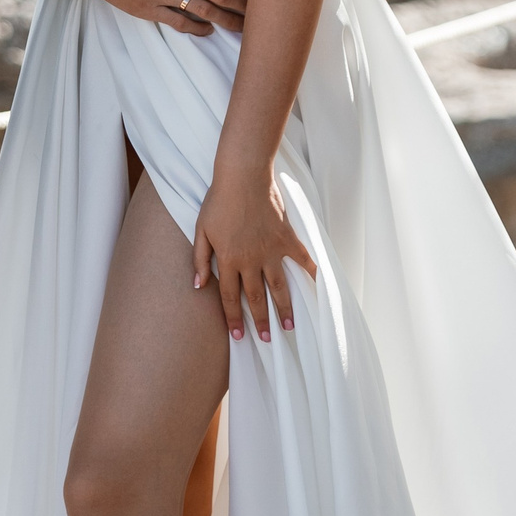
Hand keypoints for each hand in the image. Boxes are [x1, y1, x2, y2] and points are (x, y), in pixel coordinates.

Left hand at [191, 165, 316, 341]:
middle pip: (256, 297)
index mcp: (229, 260)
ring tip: (289, 326)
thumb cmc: (218, 201)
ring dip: (284, 308)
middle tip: (267, 339)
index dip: (234, 319)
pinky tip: (316, 285)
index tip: (239, 336)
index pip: (231, 298)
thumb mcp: (201, 231)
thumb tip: (198, 286)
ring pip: (279, 286)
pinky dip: (310, 272)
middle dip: (261, 321)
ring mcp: (271, 249)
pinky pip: (301, 258)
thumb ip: (200, 260)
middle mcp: (251, 260)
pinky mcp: (286, 237)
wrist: (243, 176)